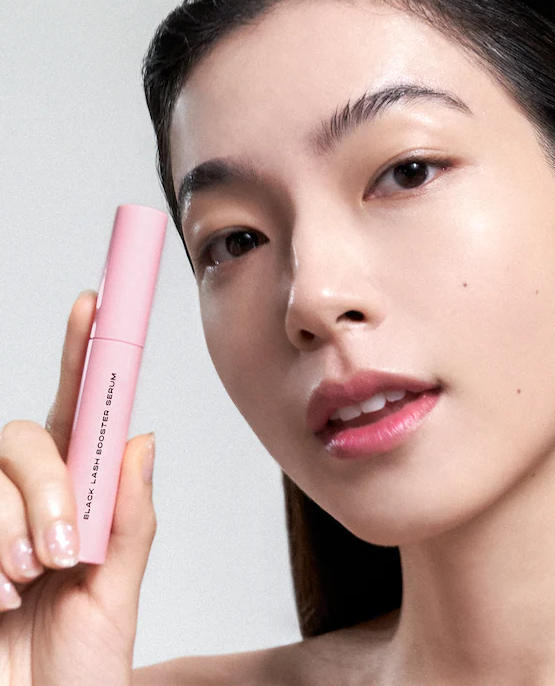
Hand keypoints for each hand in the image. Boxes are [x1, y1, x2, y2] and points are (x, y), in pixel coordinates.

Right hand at [0, 290, 156, 684]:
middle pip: (23, 438)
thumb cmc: (76, 668)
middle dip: (46, 487)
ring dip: (9, 532)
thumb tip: (144, 437)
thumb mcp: (113, 594)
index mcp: (76, 500)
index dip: (83, 356)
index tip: (94, 303)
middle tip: (64, 549)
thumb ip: (130, 518)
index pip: (79, 414)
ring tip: (25, 585)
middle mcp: (24, 501)